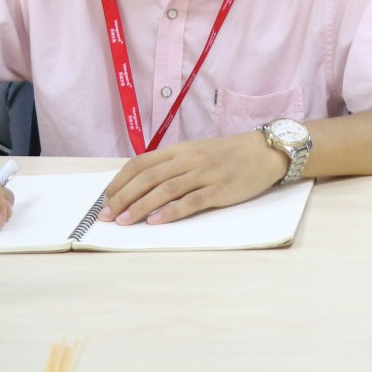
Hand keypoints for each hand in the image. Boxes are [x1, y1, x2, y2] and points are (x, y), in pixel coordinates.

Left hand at [103, 131, 288, 225]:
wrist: (265, 152)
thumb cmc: (229, 154)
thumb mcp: (197, 152)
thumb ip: (173, 165)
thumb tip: (141, 184)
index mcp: (180, 149)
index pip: (141, 163)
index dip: (120, 181)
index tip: (105, 199)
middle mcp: (189, 159)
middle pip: (148, 177)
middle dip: (123, 197)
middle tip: (107, 216)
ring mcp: (205, 174)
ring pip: (166, 189)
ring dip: (141, 206)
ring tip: (124, 221)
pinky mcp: (220, 189)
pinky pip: (192, 201)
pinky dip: (172, 211)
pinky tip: (157, 221)